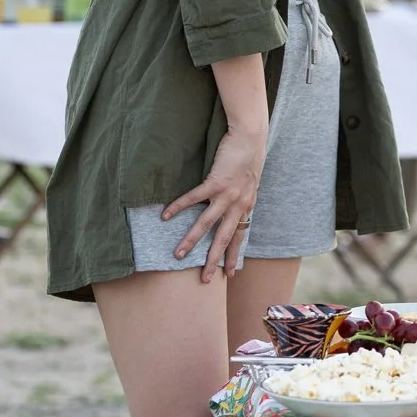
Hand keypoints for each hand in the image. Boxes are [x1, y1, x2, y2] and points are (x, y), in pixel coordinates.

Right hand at [162, 123, 266, 282]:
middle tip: (204, 280)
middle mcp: (238, 204)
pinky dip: (178, 207)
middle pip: (224, 239)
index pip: (239, 237)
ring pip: (206, 224)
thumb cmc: (248, 157)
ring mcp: (227, 194)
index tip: (229, 274)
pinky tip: (165, 215)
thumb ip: (241, 197)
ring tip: (178, 255)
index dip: (234, 255)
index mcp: (246, 206)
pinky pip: (194, 198)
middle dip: (213, 260)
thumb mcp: (249, 183)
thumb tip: (233, 207)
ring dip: (191, 240)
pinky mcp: (215, 181)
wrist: (251, 137)